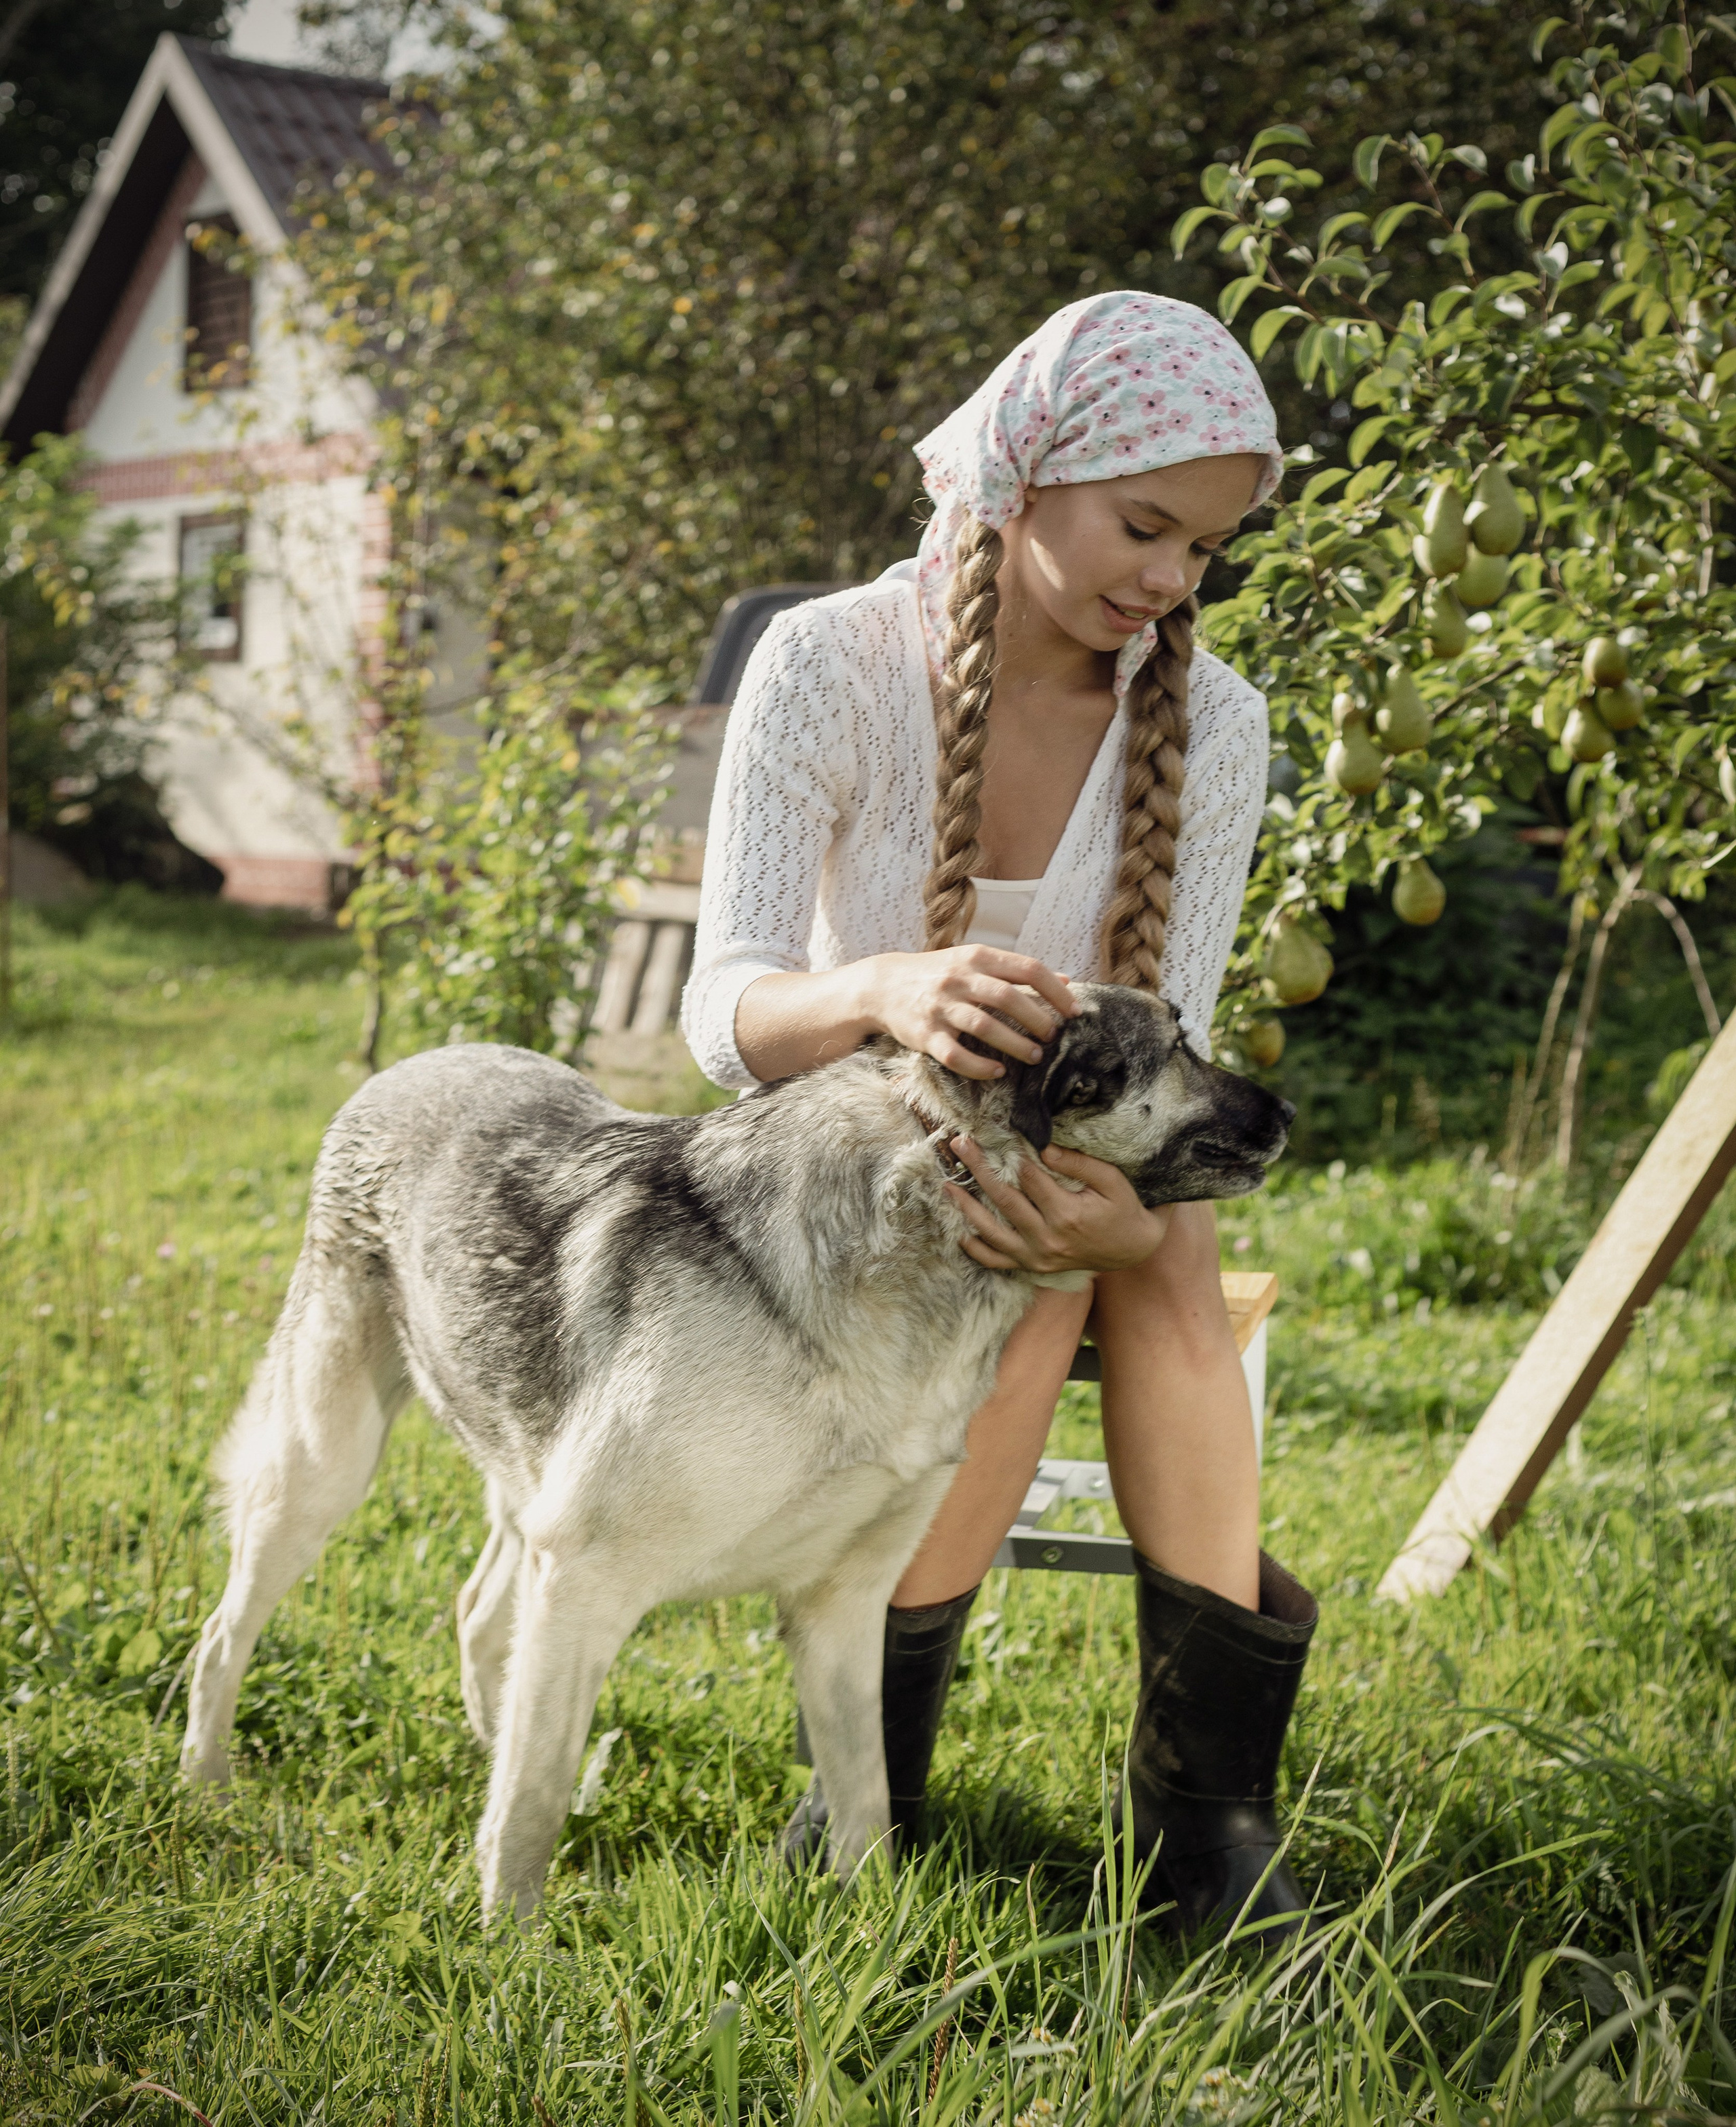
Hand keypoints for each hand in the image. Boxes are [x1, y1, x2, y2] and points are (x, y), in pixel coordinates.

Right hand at [860, 946, 1078, 1080]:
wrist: (883, 986)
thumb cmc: (938, 974)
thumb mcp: (975, 962)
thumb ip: (1017, 972)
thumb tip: (1067, 980)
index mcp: (977, 957)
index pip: (1027, 969)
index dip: (1056, 991)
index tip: (1073, 1012)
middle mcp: (959, 979)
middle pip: (1008, 998)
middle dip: (1038, 1020)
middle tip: (1053, 1037)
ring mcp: (940, 1007)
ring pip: (985, 1027)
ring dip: (1016, 1045)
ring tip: (1035, 1057)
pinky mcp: (925, 1035)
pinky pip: (956, 1055)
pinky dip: (980, 1066)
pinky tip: (997, 1072)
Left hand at [945, 1139, 1170, 1274]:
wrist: (1131, 1249)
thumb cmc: (1122, 1209)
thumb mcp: (1112, 1181)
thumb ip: (1079, 1164)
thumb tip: (1044, 1149)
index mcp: (1067, 1215)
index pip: (1029, 1179)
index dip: (1012, 1155)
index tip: (995, 1135)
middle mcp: (1047, 1239)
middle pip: (1004, 1200)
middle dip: (979, 1169)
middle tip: (960, 1145)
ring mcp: (1036, 1257)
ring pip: (991, 1232)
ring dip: (966, 1207)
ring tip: (947, 1185)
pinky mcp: (1032, 1266)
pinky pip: (996, 1261)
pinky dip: (975, 1248)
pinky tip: (960, 1231)